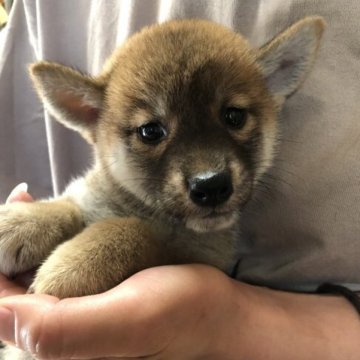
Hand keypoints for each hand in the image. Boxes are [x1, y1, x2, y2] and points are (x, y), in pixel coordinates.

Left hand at [0, 185, 358, 359]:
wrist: (217, 311)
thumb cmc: (182, 311)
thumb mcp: (129, 318)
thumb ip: (63, 330)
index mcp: (61, 355)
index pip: (4, 314)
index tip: (6, 213)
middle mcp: (64, 347)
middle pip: (13, 296)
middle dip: (8, 250)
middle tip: (19, 201)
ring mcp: (80, 326)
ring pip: (32, 285)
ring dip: (27, 244)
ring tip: (29, 204)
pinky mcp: (95, 307)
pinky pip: (57, 279)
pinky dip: (50, 248)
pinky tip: (58, 223)